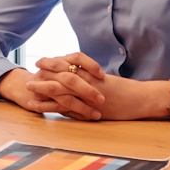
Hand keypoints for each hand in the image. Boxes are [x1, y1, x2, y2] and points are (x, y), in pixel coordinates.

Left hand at [0, 53, 169, 119]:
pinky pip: (64, 105)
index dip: (53, 63)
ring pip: (59, 88)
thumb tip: (83, 83)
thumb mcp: (109, 84)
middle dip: (44, 71)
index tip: (41, 62)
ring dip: (42, 88)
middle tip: (31, 70)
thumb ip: (94, 82)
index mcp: (91, 73)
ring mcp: (86, 93)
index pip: (67, 64)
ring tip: (29, 88)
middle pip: (59, 73)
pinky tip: (37, 107)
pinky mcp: (87, 106)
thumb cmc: (128, 93)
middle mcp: (86, 80)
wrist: (141, 99)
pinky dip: (49, 105)